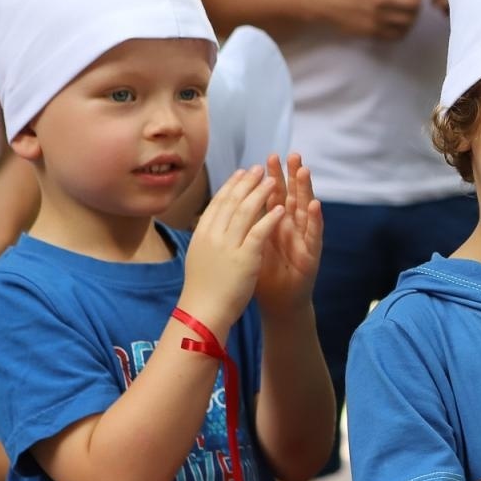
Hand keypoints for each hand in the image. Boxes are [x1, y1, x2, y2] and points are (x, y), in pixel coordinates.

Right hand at [179, 165, 283, 336]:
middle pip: (232, 202)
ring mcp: (228, 246)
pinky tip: (281, 208)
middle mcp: (213, 235)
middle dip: (247, 183)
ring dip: (261, 194)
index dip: (231, 185)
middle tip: (260, 168)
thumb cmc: (203, 288)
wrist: (203, 312)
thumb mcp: (200, 255)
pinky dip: (270, 218)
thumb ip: (207, 237)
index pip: (218, 202)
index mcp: (202, 234)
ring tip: (274, 181)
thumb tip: (210, 222)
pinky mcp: (244, 258)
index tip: (242, 172)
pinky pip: (259, 232)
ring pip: (246, 212)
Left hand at [254, 153, 323, 316]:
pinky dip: (314, 220)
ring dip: (306, 190)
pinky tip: (314, 205)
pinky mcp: (312, 254)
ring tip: (304, 170)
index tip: (267, 158)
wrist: (278, 304)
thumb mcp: (251, 247)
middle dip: (291, 176)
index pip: (274, 196)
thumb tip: (232, 203)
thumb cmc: (264, 277)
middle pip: (292, 197)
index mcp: (275, 225)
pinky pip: (314, 234)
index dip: (272, 178)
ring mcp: (304, 239)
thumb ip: (247, 226)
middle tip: (292, 155)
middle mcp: (292, 228)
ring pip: (305, 210)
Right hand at [309, 0, 424, 39]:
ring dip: (412, 15)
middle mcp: (381, 0)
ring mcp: (377, 17)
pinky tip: (397, 21)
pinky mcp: (372, 31)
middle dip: (417, 0)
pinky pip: (398, 34)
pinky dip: (402, 29)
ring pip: (409, 21)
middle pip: (415, 4)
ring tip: (405, 10)